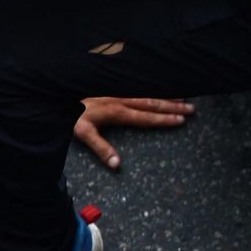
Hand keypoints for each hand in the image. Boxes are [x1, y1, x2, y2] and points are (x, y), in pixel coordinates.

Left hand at [75, 97, 194, 169]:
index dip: (163, 120)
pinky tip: (157, 86)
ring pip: (146, 93)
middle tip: (192, 109)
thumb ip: (100, 148)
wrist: (58, 92)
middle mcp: (120, 99)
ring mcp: (116, 91)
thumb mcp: (81, 132)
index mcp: (116, 111)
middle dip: (172, 107)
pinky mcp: (111, 87)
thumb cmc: (69, 114)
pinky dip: (150, 86)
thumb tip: (117, 165)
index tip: (181, 121)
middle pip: (151, 103)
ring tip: (183, 97)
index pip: (145, 117)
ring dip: (165, 95)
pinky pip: (136, 86)